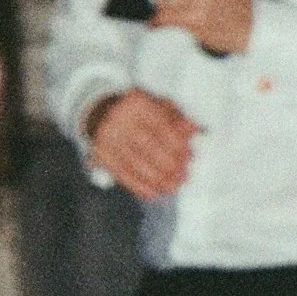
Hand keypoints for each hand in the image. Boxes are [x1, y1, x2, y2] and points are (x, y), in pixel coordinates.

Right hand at [84, 88, 198, 198]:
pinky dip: (139, 186)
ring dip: (157, 179)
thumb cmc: (137, 111)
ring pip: (135, 164)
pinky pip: (122, 174)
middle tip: (183, 176)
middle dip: (169, 165)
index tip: (189, 156)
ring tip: (173, 186)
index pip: (161, 126)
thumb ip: (177, 118)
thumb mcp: (157, 105)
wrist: (100, 112)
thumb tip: (196, 130)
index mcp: (136, 102)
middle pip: (148, 147)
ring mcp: (107, 138)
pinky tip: (153, 192)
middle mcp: (119, 119)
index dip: (177, 144)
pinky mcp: (100, 154)